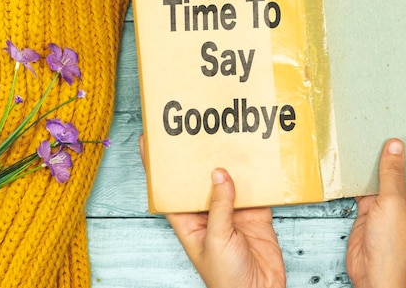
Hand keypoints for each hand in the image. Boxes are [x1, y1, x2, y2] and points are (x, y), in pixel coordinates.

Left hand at [138, 136, 285, 287]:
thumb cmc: (227, 278)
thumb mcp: (216, 240)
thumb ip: (218, 206)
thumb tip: (219, 174)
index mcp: (188, 222)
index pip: (168, 190)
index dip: (156, 168)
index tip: (148, 141)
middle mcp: (208, 214)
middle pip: (199, 180)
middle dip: (197, 158)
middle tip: (196, 131)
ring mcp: (232, 213)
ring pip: (228, 181)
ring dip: (229, 163)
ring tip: (227, 138)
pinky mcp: (254, 214)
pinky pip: (255, 190)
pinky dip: (257, 176)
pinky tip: (257, 160)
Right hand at [346, 139, 405, 287]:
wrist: (372, 274)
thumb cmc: (393, 248)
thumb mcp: (393, 203)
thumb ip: (392, 174)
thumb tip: (395, 146)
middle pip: (402, 168)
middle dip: (392, 152)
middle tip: (382, 125)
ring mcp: (390, 203)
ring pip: (383, 176)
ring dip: (374, 163)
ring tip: (365, 136)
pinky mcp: (372, 208)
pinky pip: (366, 186)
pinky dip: (359, 177)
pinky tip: (352, 160)